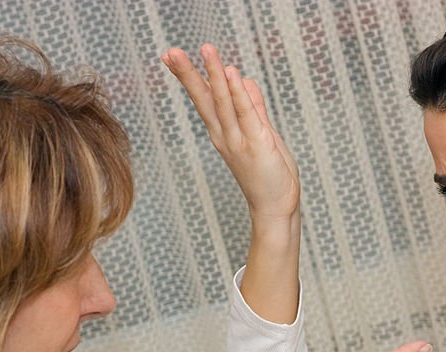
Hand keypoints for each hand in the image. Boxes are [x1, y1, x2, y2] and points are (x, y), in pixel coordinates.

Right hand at [161, 45, 299, 223]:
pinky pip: (245, 112)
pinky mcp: (256, 143)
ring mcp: (238, 140)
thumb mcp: (261, 134)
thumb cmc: (269, 174)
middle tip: (170, 52)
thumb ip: (253, 106)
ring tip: (205, 50)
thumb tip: (244, 80)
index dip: (189, 77)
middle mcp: (225, 135)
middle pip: (203, 99)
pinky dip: (238, 92)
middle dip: (187, 74)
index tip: (170, 57)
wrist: (275, 207)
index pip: (203, 100)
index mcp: (223, 133)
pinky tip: (230, 72)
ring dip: (214, 74)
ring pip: (223, 101)